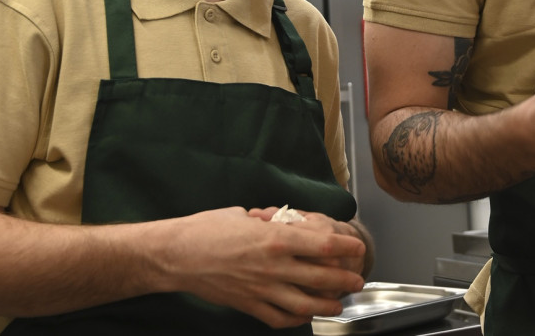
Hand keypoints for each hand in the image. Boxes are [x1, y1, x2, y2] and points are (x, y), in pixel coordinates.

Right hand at [156, 206, 364, 328]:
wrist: (177, 256)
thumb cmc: (207, 229)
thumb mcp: (244, 215)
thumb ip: (269, 222)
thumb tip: (282, 222)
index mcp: (275, 238)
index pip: (323, 244)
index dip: (346, 247)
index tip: (357, 247)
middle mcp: (274, 266)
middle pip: (322, 276)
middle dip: (344, 279)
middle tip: (357, 280)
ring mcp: (262, 289)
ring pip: (305, 303)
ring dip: (327, 304)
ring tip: (338, 303)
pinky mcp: (249, 305)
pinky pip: (280, 318)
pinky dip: (296, 319)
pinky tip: (304, 316)